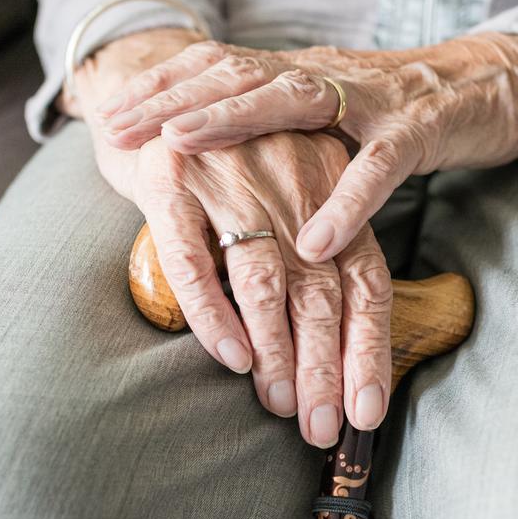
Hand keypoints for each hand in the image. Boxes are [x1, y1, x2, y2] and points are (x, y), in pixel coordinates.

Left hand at [96, 32, 517, 262]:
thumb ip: (283, 127)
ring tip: (180, 147)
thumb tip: (220, 150)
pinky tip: (312, 240)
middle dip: (172, 98)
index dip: (163, 86)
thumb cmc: (404, 109)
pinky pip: (381, 166)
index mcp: (303, 74)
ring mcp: (374, 98)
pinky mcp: (421, 128)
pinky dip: (346, 203)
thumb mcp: (332, 113)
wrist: (498, 82)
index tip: (110, 110)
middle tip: (118, 126)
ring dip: (234, 120)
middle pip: (239, 73)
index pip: (221, 66)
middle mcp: (328, 76)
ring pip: (297, 100)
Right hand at [132, 132, 391, 446]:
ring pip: (265, 281)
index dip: (368, 350)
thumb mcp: (285, 196)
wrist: (149, 92)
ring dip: (277, 352)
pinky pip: (193, 261)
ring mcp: (230, 176)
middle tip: (320, 425)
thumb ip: (312, 256)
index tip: (366, 410)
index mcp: (329, 186)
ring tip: (280, 404)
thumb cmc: (227, 163)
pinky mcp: (170, 180)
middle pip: (321, 291)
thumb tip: (334, 349)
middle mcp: (289, 178)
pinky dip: (214, 315)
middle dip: (324, 369)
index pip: (365, 280)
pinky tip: (232, 358)